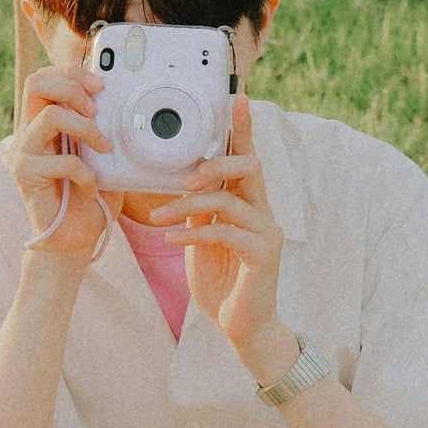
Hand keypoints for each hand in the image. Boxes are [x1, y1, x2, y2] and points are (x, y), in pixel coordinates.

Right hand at [11, 65, 109, 257]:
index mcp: (42, 125)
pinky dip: (86, 174)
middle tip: (97, 110)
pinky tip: (93, 190)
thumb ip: (105, 130)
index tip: (101, 86)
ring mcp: (23, 154)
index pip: (45, 79)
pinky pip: (63, 161)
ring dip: (86, 128)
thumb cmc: (90, 200)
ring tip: (104, 149)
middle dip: (73, 87)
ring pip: (51, 116)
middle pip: (37, 83)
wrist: (73, 242)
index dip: (72, 73)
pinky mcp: (26, 176)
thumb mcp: (103, 158)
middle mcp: (27, 134)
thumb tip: (130, 103)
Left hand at [149, 95, 294, 376]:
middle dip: (213, 164)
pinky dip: (192, 233)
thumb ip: (198, 213)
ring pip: (229, 200)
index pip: (247, 159)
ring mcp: (267, 233)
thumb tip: (181, 186)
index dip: (242, 129)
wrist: (242, 328)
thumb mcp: (201, 242)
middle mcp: (263, 213)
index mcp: (249, 205)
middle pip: (247, 167)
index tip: (235, 99)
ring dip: (188, 205)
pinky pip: (224, 231)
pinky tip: (172, 239)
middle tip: (182, 178)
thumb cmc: (222, 284)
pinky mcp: (263, 255)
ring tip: (160, 216)